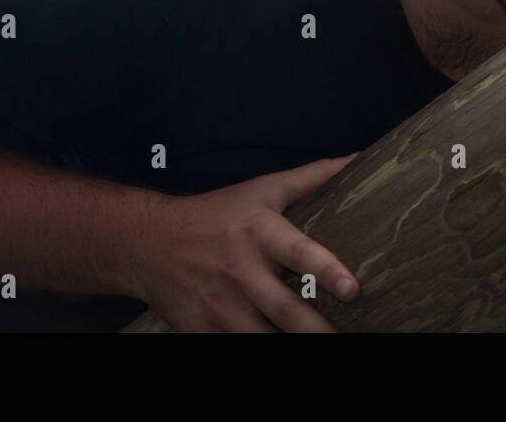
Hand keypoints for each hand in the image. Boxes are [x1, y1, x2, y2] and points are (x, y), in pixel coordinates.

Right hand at [130, 153, 360, 331]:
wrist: (147, 242)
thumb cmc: (217, 214)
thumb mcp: (263, 189)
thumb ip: (313, 176)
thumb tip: (358, 157)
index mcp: (259, 232)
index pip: (297, 252)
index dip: (326, 270)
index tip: (352, 289)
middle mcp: (239, 270)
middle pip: (284, 309)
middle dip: (316, 329)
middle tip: (345, 337)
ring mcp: (218, 305)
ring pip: (261, 338)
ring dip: (288, 344)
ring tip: (322, 346)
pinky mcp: (199, 330)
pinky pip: (234, 348)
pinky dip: (254, 349)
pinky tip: (277, 346)